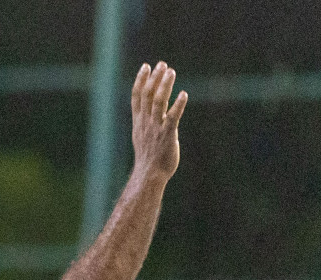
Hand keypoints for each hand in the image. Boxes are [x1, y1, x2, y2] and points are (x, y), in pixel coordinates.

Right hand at [130, 62, 186, 181]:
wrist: (150, 174)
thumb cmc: (149, 157)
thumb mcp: (143, 135)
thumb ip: (147, 120)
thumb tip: (152, 109)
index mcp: (139, 121)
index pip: (137, 96)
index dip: (141, 80)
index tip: (146, 66)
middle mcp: (146, 122)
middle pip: (147, 95)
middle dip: (154, 78)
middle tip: (162, 64)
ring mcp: (156, 128)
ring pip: (158, 102)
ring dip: (164, 86)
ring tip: (171, 72)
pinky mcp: (167, 135)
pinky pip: (172, 118)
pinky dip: (178, 105)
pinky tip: (184, 94)